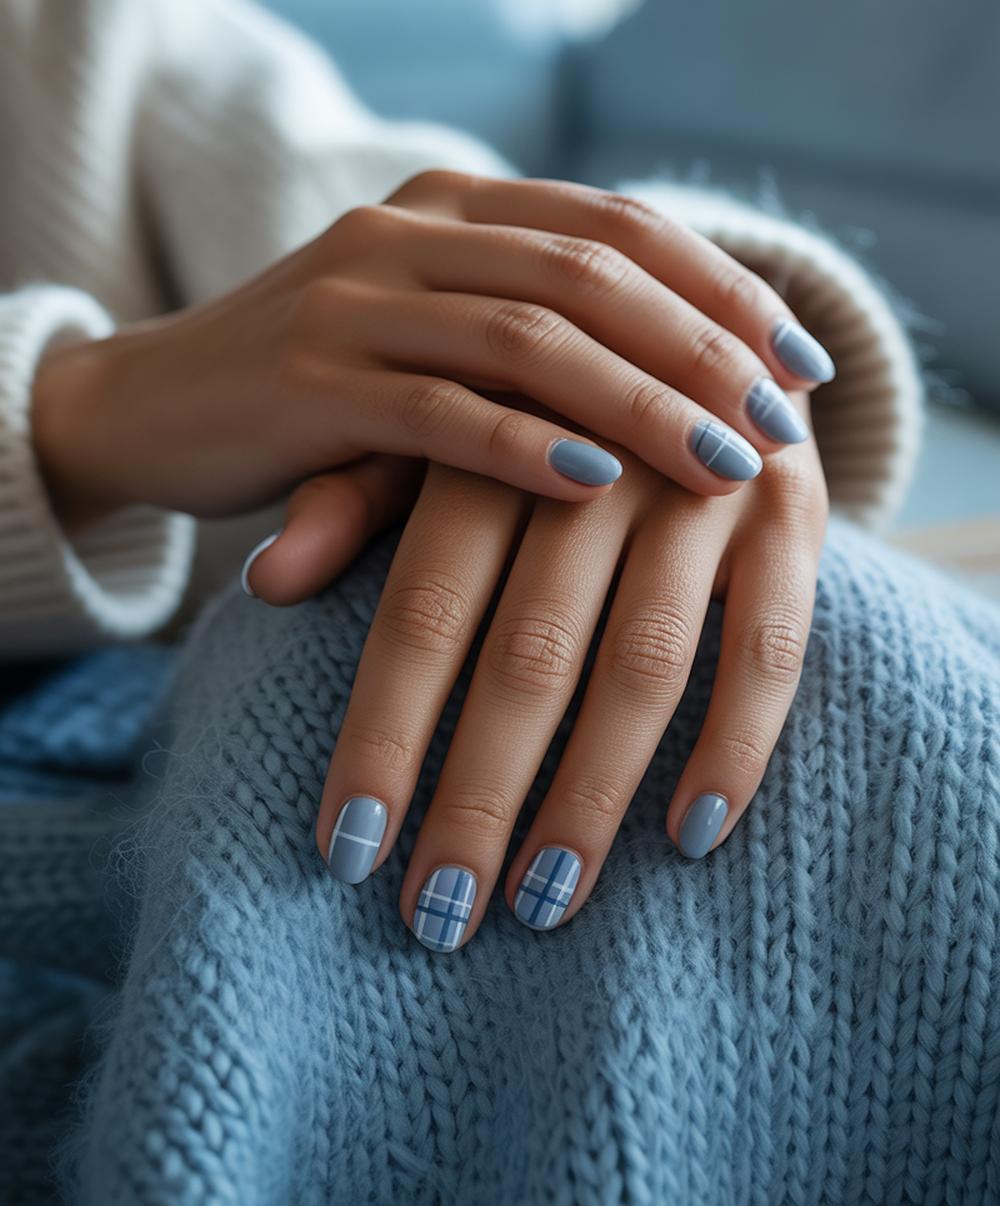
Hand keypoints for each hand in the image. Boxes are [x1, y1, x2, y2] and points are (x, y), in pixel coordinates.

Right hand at [31, 173, 829, 534]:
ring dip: (643, 401)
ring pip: (529, 338)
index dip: (723, 287)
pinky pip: (441, 411)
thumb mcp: (431, 333)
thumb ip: (533, 329)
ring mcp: (352, 302)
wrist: (150, 403)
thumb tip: (699, 379)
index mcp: (449, 203)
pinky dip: (526, 446)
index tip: (803, 361)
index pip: (618, 224)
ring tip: (725, 464)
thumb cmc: (320, 385)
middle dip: (704, 347)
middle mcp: (405, 231)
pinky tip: (598, 483)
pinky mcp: (309, 385)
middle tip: (784, 421)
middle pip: (590, 274)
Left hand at [306, 398, 827, 950]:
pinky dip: (734, 743)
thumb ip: (355, 498)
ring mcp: (705, 486)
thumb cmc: (539, 408)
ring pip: (645, 665)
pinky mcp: (794, 513)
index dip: (384, 733)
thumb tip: (265, 581)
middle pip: (529, 654)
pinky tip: (689, 836)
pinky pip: (771, 646)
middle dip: (478, 796)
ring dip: (591, 796)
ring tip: (540, 903)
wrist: (697, 323)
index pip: (424, 606)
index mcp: (493, 437)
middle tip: (436, 914)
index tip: (345, 849)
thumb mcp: (441, 433)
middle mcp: (600, 460)